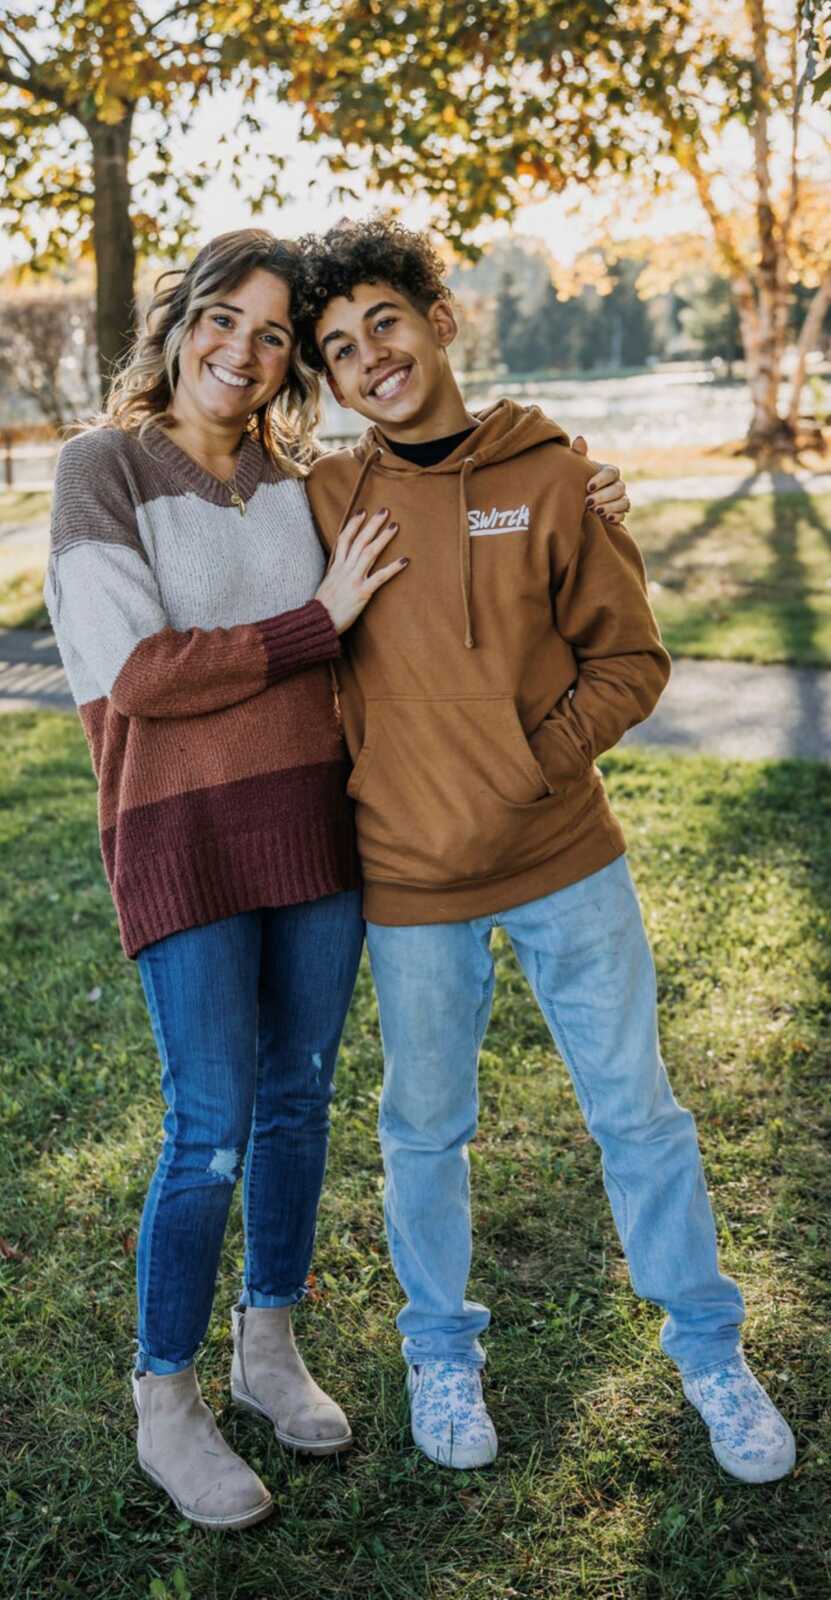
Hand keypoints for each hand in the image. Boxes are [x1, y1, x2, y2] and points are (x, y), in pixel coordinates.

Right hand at [316, 507, 407, 634]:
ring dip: (383, 538)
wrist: (317, 623)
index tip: (362, 512)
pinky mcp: (362, 593)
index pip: (344, 539)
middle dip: (372, 524)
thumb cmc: (322, 609)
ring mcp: (353, 580)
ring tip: (395, 526)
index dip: (353, 524)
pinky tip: (405, 560)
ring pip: (369, 553)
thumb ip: (335, 575)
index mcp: (336, 567)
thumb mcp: (326, 586)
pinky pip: (380, 577)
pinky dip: (393, 568)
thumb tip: (340, 569)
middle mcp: (345, 570)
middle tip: (384, 511)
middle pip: (360, 541)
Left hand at [572, 434, 630, 522]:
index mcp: (609, 472)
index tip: (588, 487)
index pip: (611, 472)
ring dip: (610, 507)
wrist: (580, 502)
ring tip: (596, 511)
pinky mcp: (620, 513)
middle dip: (604, 496)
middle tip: (588, 503)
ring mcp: (621, 499)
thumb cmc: (579, 481)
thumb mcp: (578, 469)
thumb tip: (579, 439)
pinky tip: (606, 519)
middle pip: (618, 488)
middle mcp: (618, 485)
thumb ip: (579, 455)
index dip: (601, 480)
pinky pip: (623, 515)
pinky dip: (616, 516)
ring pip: (623, 502)